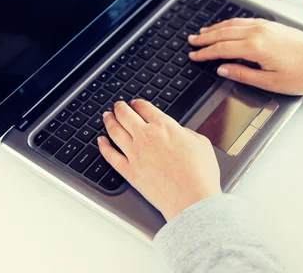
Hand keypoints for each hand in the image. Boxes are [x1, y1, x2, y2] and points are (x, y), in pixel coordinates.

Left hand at [98, 100, 221, 220]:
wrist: (191, 199)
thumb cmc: (200, 174)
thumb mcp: (201, 143)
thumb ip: (187, 133)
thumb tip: (179, 132)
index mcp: (165, 126)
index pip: (145, 108)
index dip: (138, 103)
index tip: (135, 104)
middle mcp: (146, 136)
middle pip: (126, 115)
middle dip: (120, 108)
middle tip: (118, 106)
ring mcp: (135, 154)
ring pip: (114, 131)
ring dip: (109, 121)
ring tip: (106, 116)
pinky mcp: (129, 172)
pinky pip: (110, 155)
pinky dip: (103, 146)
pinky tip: (101, 142)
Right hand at [188, 18, 302, 95]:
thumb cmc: (302, 73)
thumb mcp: (270, 82)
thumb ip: (243, 74)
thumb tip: (223, 69)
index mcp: (255, 47)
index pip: (221, 49)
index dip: (205, 53)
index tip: (193, 56)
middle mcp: (258, 32)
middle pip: (223, 33)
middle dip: (205, 38)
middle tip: (190, 42)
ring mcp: (265, 26)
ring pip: (232, 24)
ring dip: (215, 29)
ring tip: (202, 33)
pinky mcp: (271, 24)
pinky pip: (243, 21)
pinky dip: (229, 24)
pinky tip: (225, 27)